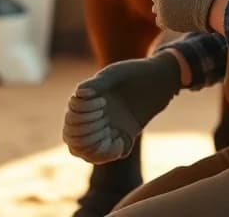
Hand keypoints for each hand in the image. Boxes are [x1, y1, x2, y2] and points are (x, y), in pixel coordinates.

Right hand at [62, 53, 181, 163]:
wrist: (159, 80)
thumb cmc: (135, 73)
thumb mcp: (115, 75)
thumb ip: (97, 83)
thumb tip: (79, 93)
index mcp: (87, 104)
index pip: (69, 122)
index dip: (78, 116)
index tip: (101, 100)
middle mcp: (93, 119)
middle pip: (73, 139)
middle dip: (85, 130)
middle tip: (103, 114)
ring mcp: (107, 130)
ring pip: (86, 152)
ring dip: (95, 146)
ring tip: (110, 133)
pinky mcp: (123, 138)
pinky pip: (107, 156)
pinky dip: (110, 153)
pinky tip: (122, 141)